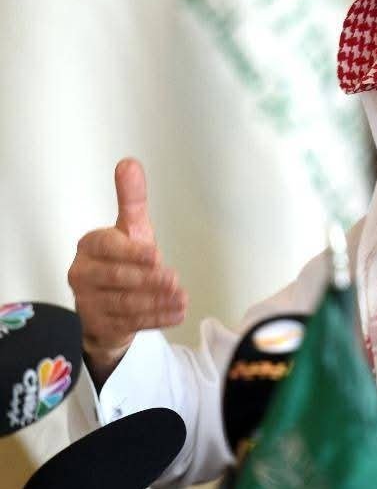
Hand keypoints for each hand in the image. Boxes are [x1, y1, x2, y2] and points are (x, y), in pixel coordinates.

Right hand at [67, 159, 186, 386]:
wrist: (108, 303)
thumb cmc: (122, 258)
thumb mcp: (130, 228)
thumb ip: (132, 199)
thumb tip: (129, 163)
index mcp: (91, 246)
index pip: (107, 247)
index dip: (131, 252)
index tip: (156, 254)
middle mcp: (84, 274)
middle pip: (116, 278)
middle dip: (147, 279)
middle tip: (173, 279)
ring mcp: (90, 302)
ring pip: (125, 303)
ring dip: (156, 301)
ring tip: (181, 297)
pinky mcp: (101, 325)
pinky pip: (132, 322)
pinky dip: (157, 318)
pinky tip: (178, 312)